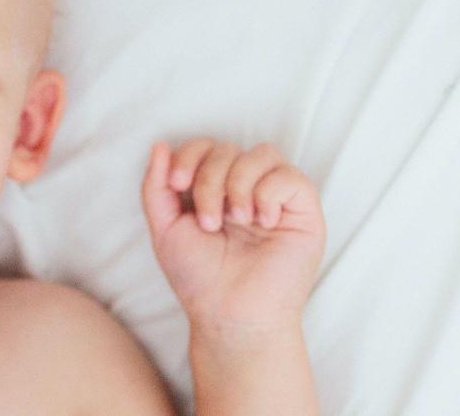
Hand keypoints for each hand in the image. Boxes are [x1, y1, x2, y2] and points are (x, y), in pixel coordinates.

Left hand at [142, 139, 324, 329]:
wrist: (230, 314)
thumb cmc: (199, 278)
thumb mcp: (165, 228)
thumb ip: (156, 186)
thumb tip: (159, 146)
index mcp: (213, 190)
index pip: (205, 147)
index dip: (189, 155)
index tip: (177, 184)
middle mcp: (244, 189)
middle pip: (228, 149)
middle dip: (210, 180)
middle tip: (209, 223)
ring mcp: (275, 198)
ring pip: (261, 154)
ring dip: (239, 184)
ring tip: (236, 221)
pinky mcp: (303, 211)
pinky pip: (290, 176)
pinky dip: (269, 193)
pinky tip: (264, 222)